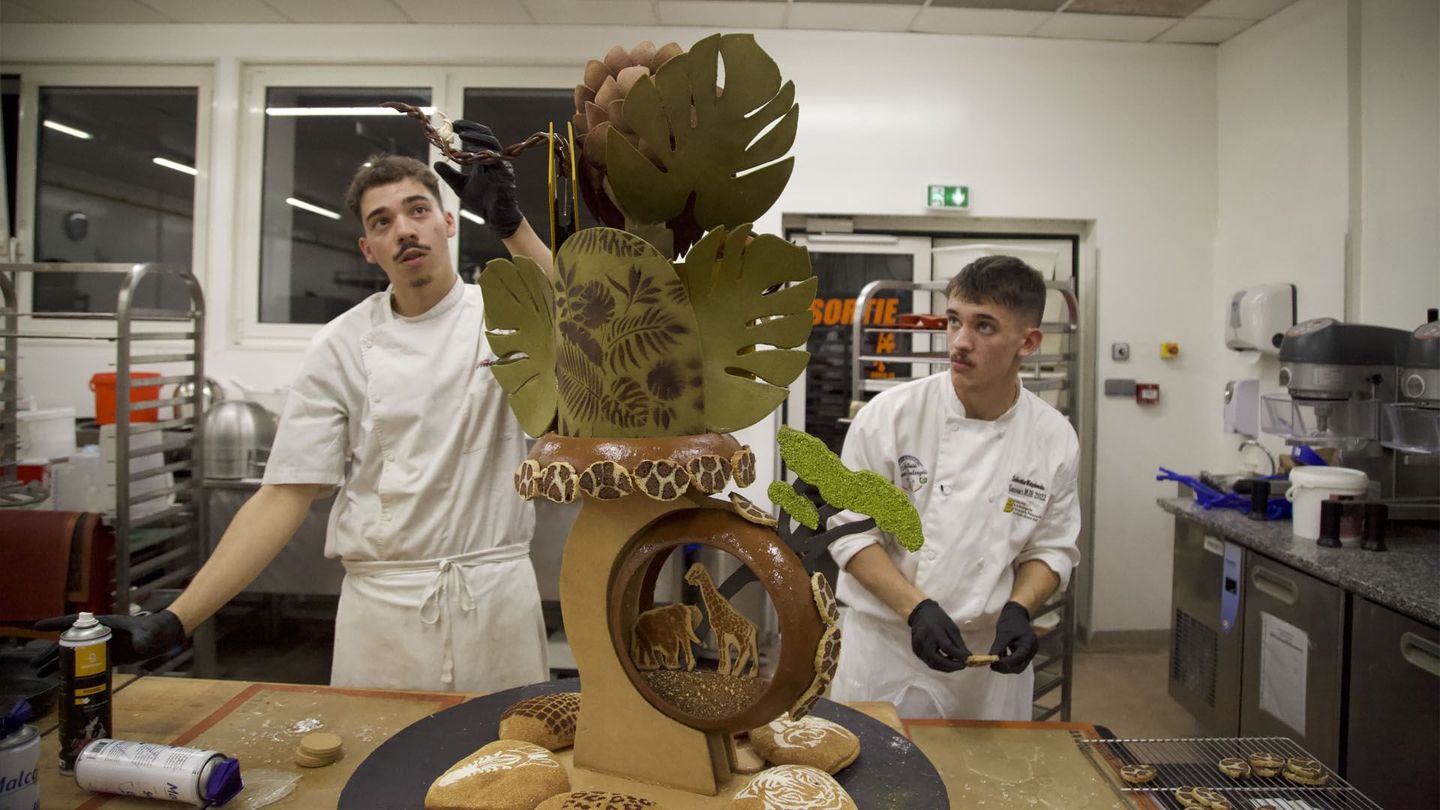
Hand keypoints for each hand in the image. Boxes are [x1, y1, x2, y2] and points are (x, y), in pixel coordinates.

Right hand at [30, 610, 186, 671]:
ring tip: (39, 673)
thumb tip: (140, 644)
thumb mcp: (148, 635)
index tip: (37, 627)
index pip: (74, 622)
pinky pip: (84, 663)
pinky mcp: (107, 655)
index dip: (55, 624)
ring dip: (57, 662)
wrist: (162, 635)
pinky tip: (62, 678)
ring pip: (73, 653)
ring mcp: (102, 645)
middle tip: (32, 666)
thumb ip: (144, 639)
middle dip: (49, 653)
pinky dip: (72, 669)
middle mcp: (99, 633)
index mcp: (103, 624)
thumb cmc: (155, 631)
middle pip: (68, 642)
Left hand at [432, 120, 522, 238]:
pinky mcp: (505, 173)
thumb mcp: (460, 186)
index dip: (467, 129)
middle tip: (456, 125)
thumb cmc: (481, 202)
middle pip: (486, 136)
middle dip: (471, 128)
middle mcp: (494, 159)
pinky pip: (495, 158)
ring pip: (491, 144)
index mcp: (484, 159)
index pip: (478, 137)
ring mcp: (501, 165)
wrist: (495, 217)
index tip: (453, 125)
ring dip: (477, 137)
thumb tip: (436, 163)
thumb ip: (449, 174)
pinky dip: (483, 152)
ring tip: (462, 134)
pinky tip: (471, 150)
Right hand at [907, 598, 970, 672]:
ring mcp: (918, 646)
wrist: (921, 614)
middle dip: (951, 666)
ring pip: (933, 664)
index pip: (946, 647)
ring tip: (956, 663)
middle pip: (937, 659)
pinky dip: (939, 664)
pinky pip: (929, 662)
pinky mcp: (916, 651)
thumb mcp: (952, 628)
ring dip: (946, 667)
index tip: (968, 660)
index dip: (958, 655)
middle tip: (963, 666)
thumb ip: (959, 644)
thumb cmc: (938, 620)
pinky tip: (946, 660)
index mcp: (934, 631)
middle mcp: (924, 640)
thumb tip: (968, 657)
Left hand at [989, 601, 1038, 673]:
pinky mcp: (1025, 653)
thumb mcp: (1003, 632)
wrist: (1017, 614)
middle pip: (1020, 666)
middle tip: (992, 666)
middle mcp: (1032, 649)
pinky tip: (999, 656)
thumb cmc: (1011, 621)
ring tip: (993, 661)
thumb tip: (991, 659)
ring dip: (1005, 665)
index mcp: (1029, 643)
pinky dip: (1007, 661)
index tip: (993, 664)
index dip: (1006, 663)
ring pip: (1018, 665)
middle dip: (1005, 668)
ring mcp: (1030, 652)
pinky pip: (1017, 661)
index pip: (1019, 658)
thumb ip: (998, 646)